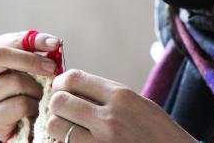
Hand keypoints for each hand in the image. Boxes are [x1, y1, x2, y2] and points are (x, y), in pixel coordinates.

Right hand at [0, 31, 60, 140]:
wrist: (21, 121)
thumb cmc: (28, 86)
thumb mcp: (33, 65)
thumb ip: (40, 52)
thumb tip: (53, 44)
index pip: (11, 40)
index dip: (35, 40)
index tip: (55, 44)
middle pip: (0, 55)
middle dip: (31, 61)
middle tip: (52, 68)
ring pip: (15, 82)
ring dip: (37, 89)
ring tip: (41, 95)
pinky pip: (20, 105)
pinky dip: (34, 106)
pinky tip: (34, 109)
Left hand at [46, 69, 197, 142]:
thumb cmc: (158, 133)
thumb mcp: (138, 104)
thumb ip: (107, 95)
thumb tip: (73, 88)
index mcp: (121, 96)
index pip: (74, 78)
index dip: (61, 83)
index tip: (61, 88)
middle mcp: (109, 117)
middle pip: (59, 101)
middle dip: (57, 105)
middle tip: (64, 111)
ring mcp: (100, 142)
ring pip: (55, 126)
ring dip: (58, 127)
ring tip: (70, 129)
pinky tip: (78, 142)